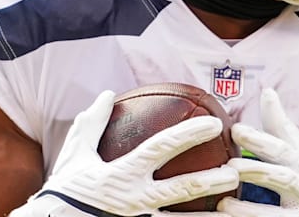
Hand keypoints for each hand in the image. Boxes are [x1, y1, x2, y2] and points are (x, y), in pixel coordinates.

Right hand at [10, 90, 238, 216]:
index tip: (214, 124)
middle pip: (180, 188)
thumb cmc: (63, 191)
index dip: (188, 135)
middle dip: (211, 179)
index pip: (161, 149)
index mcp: (122, 174)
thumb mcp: (75, 156)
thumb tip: (108, 94)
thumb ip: (93, 125)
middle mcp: (134, 200)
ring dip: (207, 216)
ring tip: (232, 207)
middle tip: (235, 171)